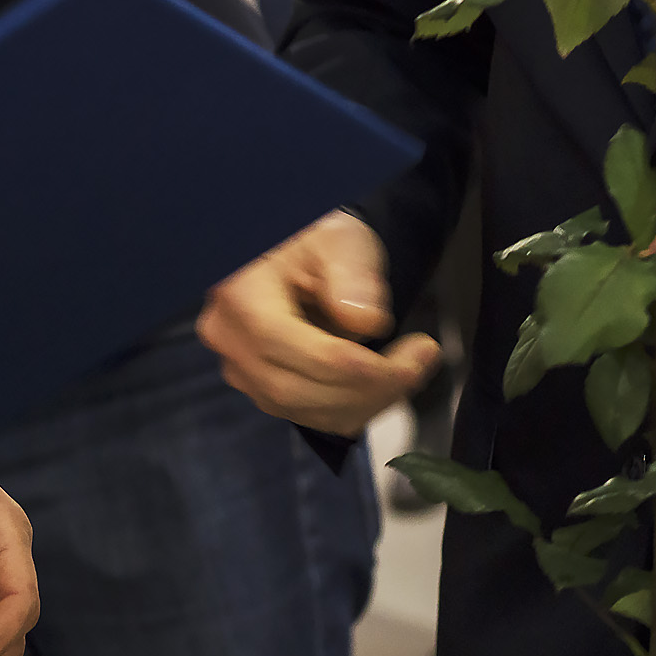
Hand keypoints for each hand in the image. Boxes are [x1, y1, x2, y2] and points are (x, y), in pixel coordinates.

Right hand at [198, 210, 438, 434]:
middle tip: (423, 363)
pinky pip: (310, 416)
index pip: (297, 350)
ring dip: (368, 401)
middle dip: (371, 388)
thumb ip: (352, 274)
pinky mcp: (263, 390)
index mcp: (242, 299)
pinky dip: (354, 408)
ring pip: (306, 411)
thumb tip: (366, 321)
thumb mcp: (341, 240)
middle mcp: (232, 343)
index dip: (359, 366)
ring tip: (411, 369)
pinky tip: (386, 383)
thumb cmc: (317, 240)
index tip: (418, 354)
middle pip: (298, 389)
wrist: (300, 254)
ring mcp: (242, 371)